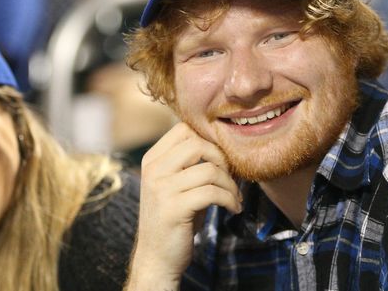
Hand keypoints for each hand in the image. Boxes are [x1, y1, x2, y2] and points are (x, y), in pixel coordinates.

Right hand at [125, 123, 241, 290]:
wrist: (156, 257)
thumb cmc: (174, 218)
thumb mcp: (176, 185)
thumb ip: (191, 164)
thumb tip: (224, 145)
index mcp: (152, 159)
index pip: (184, 129)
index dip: (208, 140)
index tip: (221, 160)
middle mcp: (153, 170)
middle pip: (197, 144)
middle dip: (222, 159)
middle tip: (231, 178)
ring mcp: (161, 188)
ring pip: (209, 170)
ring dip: (230, 184)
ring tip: (234, 197)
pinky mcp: (174, 208)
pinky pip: (212, 193)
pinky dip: (230, 200)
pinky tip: (233, 209)